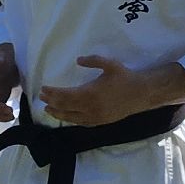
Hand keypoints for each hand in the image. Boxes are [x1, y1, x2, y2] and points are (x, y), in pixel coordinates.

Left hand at [37, 55, 154, 126]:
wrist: (143, 93)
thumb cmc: (125, 78)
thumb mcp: (110, 65)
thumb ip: (93, 61)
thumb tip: (78, 60)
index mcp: (90, 93)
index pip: (64, 95)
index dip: (52, 93)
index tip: (43, 89)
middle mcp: (90, 107)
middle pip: (64, 107)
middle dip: (51, 102)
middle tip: (41, 97)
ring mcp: (96, 116)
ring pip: (71, 117)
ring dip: (58, 113)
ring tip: (48, 109)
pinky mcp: (101, 121)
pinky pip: (82, 123)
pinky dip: (71, 120)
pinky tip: (66, 117)